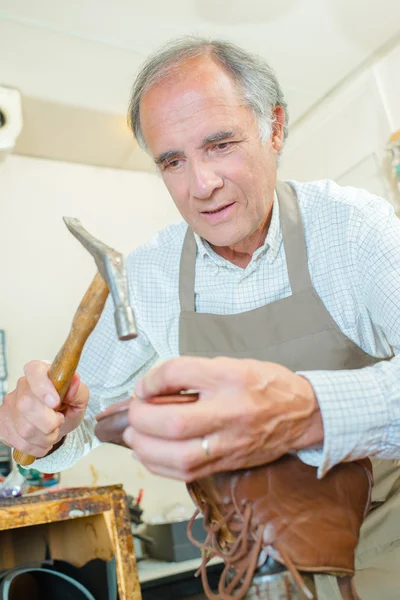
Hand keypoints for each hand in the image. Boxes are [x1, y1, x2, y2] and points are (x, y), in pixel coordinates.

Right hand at [0, 360, 88, 457]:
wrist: (55, 424)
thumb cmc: (67, 407)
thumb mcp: (80, 398)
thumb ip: (79, 390)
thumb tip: (73, 382)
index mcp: (41, 372)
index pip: (34, 371)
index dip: (42, 387)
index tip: (55, 403)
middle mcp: (22, 385)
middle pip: (26, 405)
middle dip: (49, 422)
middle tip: (59, 422)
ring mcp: (9, 405)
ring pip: (24, 428)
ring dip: (45, 438)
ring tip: (52, 432)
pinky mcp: (2, 424)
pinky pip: (19, 442)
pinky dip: (35, 447)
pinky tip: (41, 440)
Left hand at [123, 356, 323, 481]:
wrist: (303, 413)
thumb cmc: (265, 385)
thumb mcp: (230, 364)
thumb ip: (192, 373)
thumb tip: (151, 388)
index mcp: (231, 377)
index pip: (181, 373)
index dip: (152, 378)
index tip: (143, 385)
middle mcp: (231, 411)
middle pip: (175, 422)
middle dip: (142, 419)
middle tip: (134, 412)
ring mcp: (231, 442)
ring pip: (180, 456)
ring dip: (146, 447)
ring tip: (135, 435)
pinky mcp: (229, 463)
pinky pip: (188, 473)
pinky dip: (160, 466)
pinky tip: (148, 454)